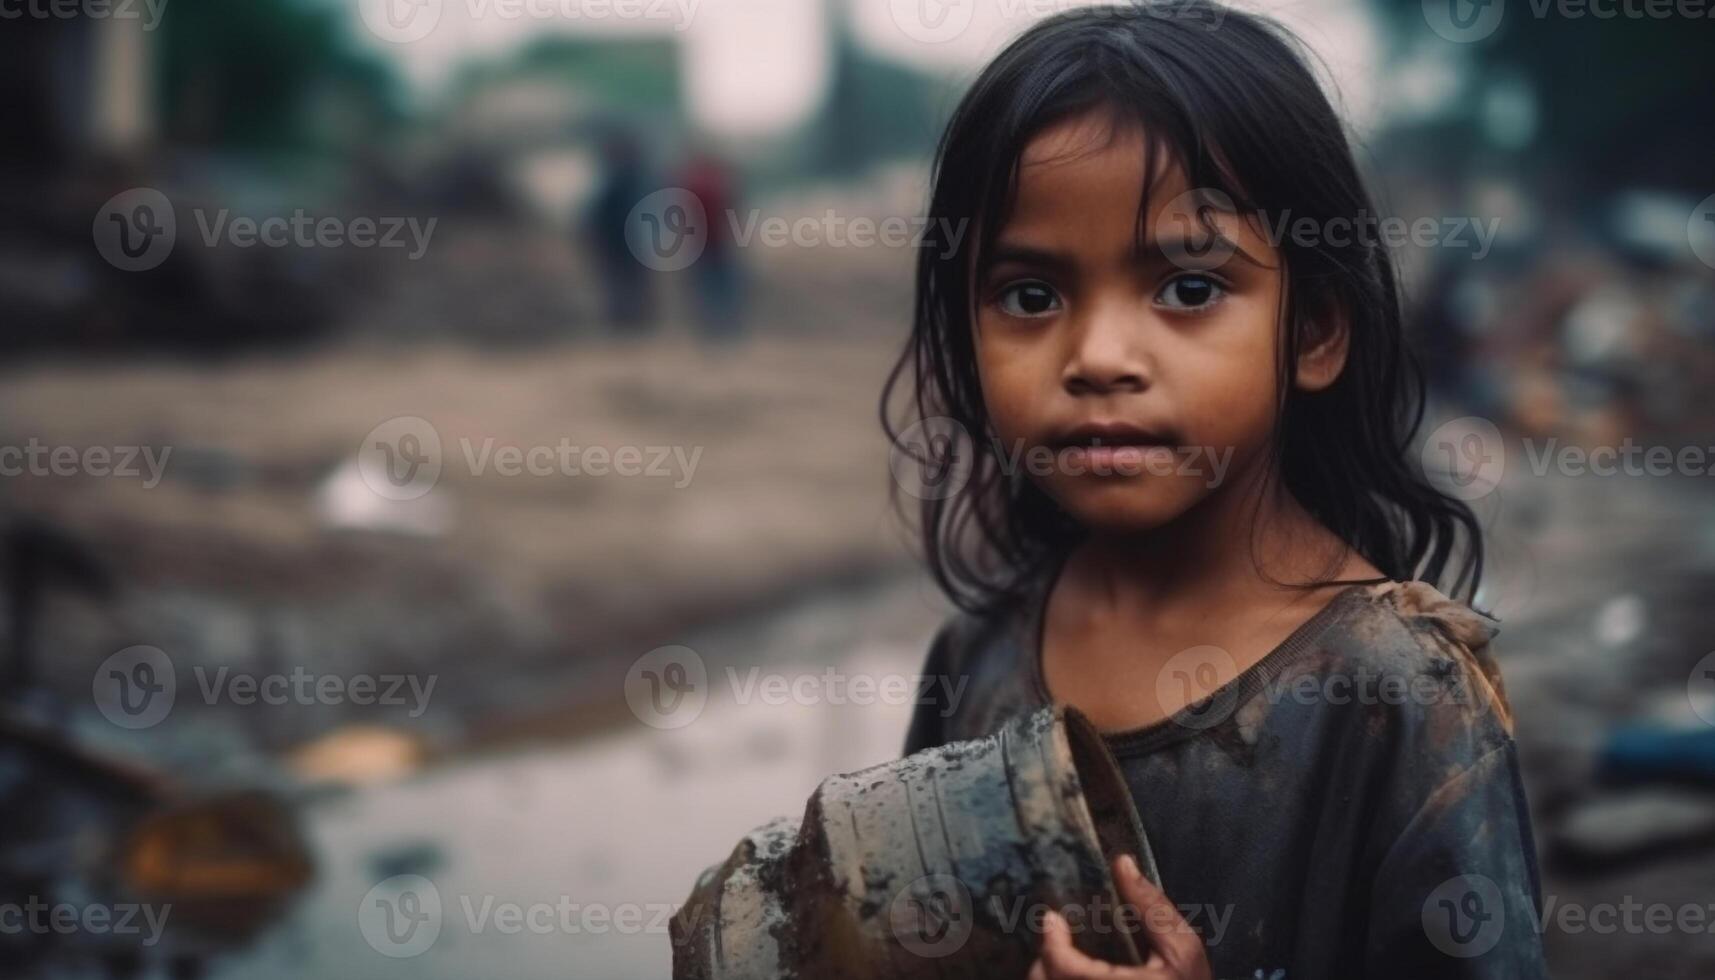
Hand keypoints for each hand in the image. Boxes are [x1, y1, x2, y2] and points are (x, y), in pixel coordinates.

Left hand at [1028, 854, 1212, 979]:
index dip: (1052, 946)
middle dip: (1046, 959)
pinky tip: (1073, 974)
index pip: (1068, 970)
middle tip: (1057, 937)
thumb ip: (1153, 908)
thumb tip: (1123, 864)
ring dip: (1049, 973)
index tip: (1053, 919)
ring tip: (1064, 958)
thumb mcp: (1182, 950)